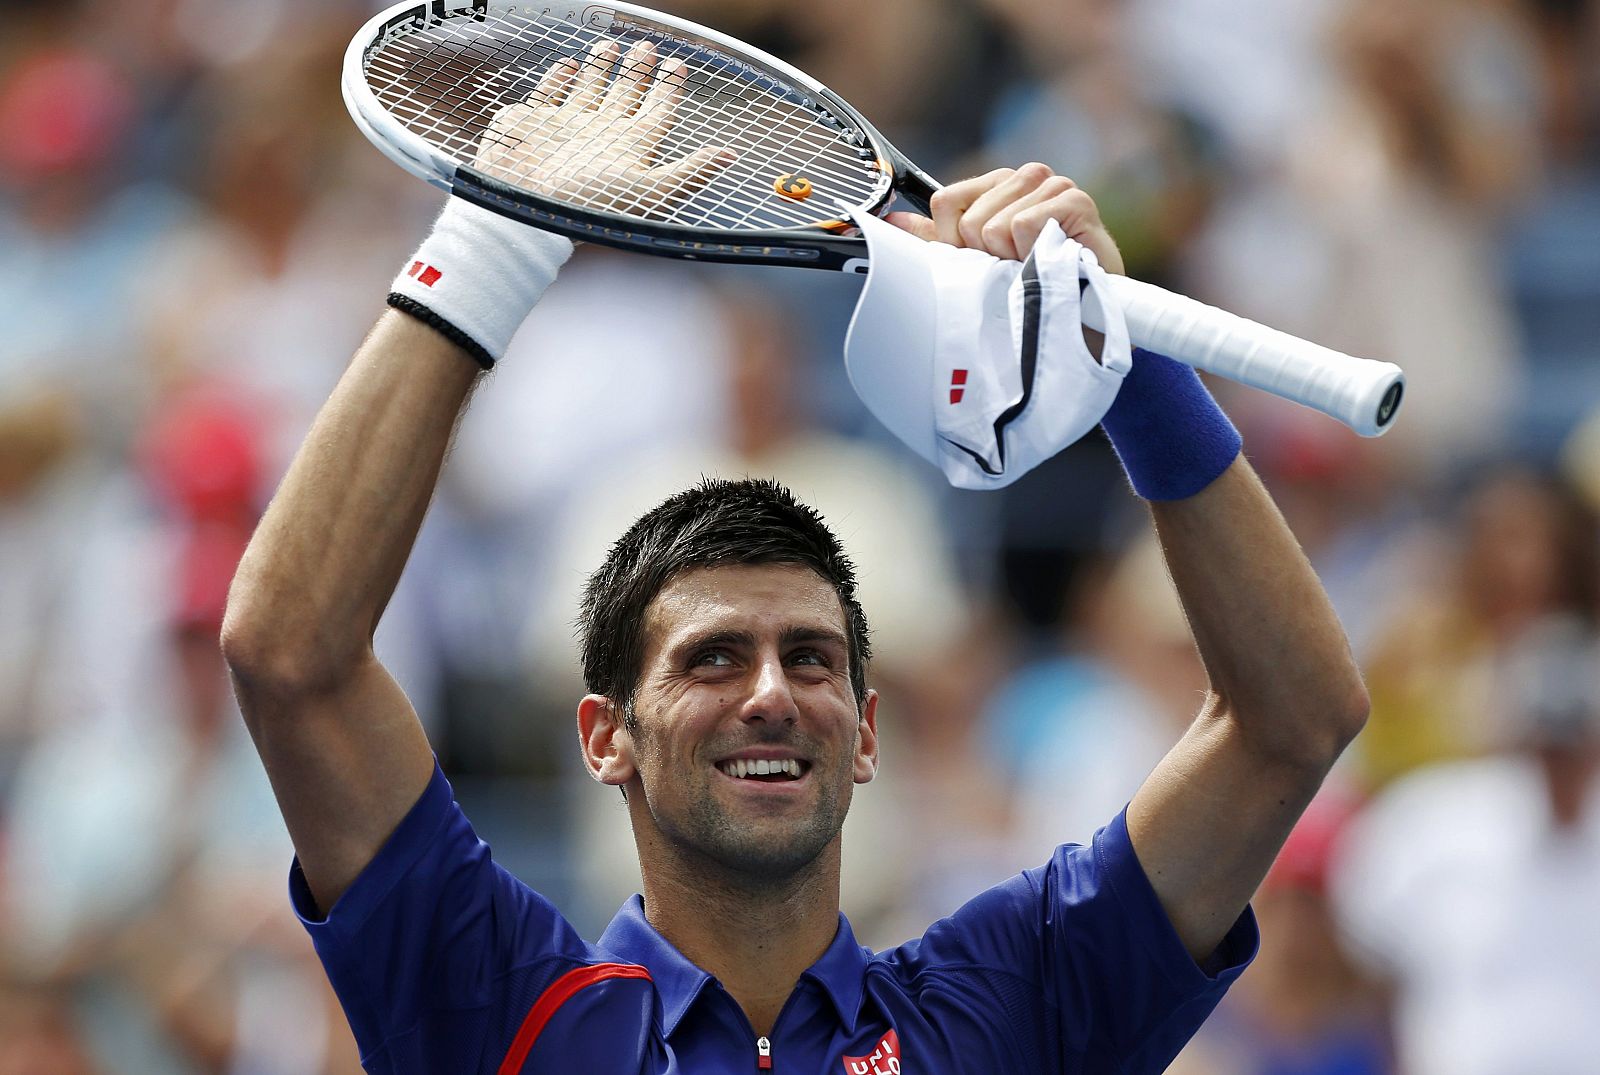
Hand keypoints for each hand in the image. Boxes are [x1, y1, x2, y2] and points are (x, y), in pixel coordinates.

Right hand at [474, 40, 735, 216]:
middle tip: (648, 47)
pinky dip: (560, 78)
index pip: (658, 111)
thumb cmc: (590, 206)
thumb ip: (691, 172)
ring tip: (612, 45)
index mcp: (630, 147)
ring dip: (602, 68)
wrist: (526, 213)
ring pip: (590, 89)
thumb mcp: (651, 191)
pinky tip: (569, 65)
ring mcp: (566, 127)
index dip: (670, 88)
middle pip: (627, 94)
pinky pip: (549, 93)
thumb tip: (732, 156)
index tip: (680, 65)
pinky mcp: (533, 122)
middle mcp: (601, 134)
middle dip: (639, 71)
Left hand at [887, 163, 1124, 273]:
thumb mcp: (974, 263)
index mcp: (998, 185)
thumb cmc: (1029, 287)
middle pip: (968, 218)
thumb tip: (891, 221)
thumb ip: (936, 240)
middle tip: (1014, 268)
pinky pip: (1022, 226)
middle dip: (985, 255)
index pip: (944, 202)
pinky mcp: (1075, 201)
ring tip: (1034, 267)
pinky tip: (1052, 261)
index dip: (955, 242)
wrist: (1078, 319)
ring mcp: (1053, 185)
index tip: (982, 261)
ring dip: (1010, 259)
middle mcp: (1025, 176)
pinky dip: (1031, 255)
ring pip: (993, 225)